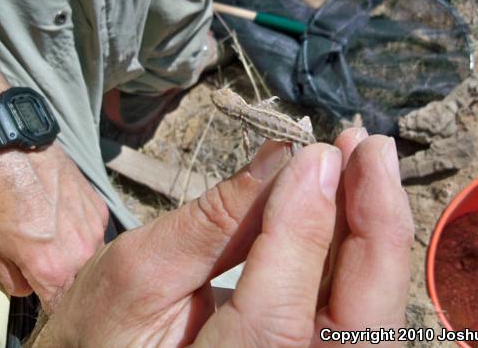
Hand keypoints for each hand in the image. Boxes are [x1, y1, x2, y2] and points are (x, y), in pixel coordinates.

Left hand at [0, 143, 108, 311]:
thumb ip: (14, 280)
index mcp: (54, 270)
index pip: (62, 304)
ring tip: (56, 234)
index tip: (46, 292)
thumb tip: (28, 287)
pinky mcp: (100, 209)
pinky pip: (95, 231)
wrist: (13, 156)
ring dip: (77, 253)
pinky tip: (64, 215)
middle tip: (48, 261)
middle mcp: (82, 253)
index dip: (52, 301)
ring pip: (91, 255)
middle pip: (81, 280)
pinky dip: (82, 230)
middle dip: (66, 276)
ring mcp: (94, 229)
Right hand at [39, 129, 412, 346]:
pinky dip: (358, 247)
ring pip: (365, 314)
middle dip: (373, 230)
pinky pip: (353, 304)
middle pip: (353, 326)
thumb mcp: (139, 274)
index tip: (316, 155)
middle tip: (368, 151)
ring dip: (373, 232)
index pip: (276, 320)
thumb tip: (279, 160)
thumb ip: (209, 224)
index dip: (304, 231)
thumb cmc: (104, 327)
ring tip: (364, 161)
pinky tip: (352, 196)